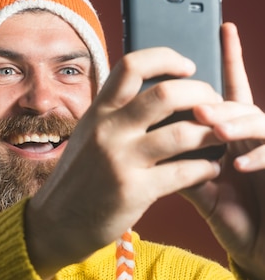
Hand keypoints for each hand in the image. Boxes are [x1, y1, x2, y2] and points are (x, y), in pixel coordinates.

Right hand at [26, 46, 223, 279]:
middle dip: (201, 94)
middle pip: (166, 94)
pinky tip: (209, 168)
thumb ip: (116, 115)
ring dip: (213, 132)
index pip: (131, 66)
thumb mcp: (88, 135)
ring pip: (183, 133)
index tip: (187, 66)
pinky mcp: (134, 190)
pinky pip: (185, 172)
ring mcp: (120, 160)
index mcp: (98, 112)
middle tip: (213, 104)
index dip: (166, 58)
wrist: (57, 221)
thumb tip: (159, 94)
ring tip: (222, 136)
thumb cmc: (80, 178)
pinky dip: (207, 168)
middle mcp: (107, 130)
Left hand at [182, 22, 264, 279]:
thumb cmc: (230, 214)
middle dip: (217, 101)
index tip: (225, 28)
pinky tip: (235, 163)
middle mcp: (250, 136)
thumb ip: (176, 163)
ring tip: (212, 128)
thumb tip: (143, 142)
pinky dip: (255, 156)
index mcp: (229, 134)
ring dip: (233, 123)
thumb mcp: (197, 188)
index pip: (226, 93)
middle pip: (236, 104)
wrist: (258, 248)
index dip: (230, 60)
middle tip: (197, 106)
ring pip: (256, 121)